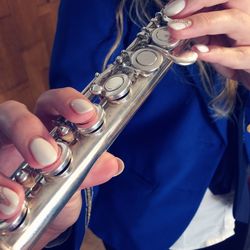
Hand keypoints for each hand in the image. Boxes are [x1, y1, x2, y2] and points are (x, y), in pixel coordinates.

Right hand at [0, 88, 123, 248]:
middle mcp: (21, 133)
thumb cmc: (58, 189)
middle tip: (48, 158)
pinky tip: (9, 208)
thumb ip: (90, 170)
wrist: (38, 218)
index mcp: (48, 126)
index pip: (55, 103)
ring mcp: (1, 151)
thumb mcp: (76, 180)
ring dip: (5, 170)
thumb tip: (113, 164)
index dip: (69, 102)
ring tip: (17, 198)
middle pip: (16, 113)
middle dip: (29, 130)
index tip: (86, 114)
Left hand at [165, 0, 249, 87]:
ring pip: (233, 21)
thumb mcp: (214, 37)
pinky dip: (216, 54)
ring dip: (202, 24)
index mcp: (237, 8)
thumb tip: (176, 23)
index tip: (172, 8)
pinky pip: (238, 55)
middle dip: (198, 1)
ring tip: (177, 31)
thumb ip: (200, 28)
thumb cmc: (233, 52)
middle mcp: (248, 16)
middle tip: (172, 13)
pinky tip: (198, 52)